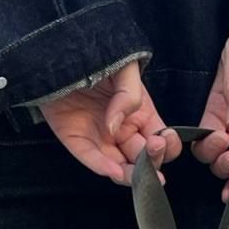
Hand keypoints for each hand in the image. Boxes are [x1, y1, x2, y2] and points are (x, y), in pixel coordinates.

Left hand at [39, 60, 179, 183]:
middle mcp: (124, 131)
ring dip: (131, 175)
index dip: (168, 145)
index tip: (162, 140)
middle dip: (152, 162)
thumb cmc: (97, 57)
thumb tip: (117, 127)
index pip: (163, 140)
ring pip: (120, 167)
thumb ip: (128, 95)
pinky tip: (114, 170)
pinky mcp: (76, 140)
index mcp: (141, 115)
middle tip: (152, 151)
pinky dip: (102, 167)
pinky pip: (90, 158)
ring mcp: (101, 138)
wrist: (61, 52)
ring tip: (136, 174)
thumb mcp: (124, 69)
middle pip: (144, 159)